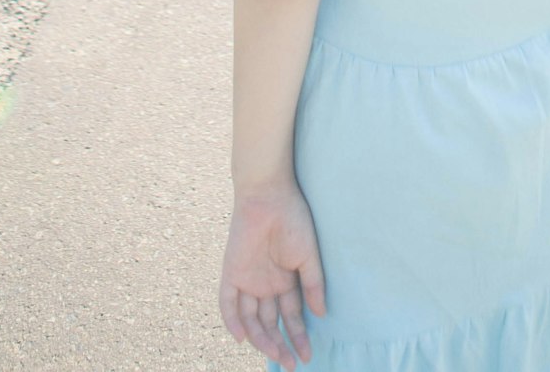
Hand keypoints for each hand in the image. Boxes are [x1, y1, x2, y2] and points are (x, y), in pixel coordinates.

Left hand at [219, 182, 325, 367]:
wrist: (269, 194)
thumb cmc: (293, 220)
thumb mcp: (308, 255)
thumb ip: (313, 284)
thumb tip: (322, 315)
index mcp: (286, 280)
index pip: (292, 317)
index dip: (299, 337)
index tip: (308, 356)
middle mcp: (266, 284)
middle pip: (271, 324)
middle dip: (280, 344)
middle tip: (291, 363)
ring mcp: (247, 280)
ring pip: (251, 319)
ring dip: (261, 339)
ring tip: (276, 354)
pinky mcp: (231, 272)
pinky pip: (227, 303)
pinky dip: (232, 321)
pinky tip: (242, 338)